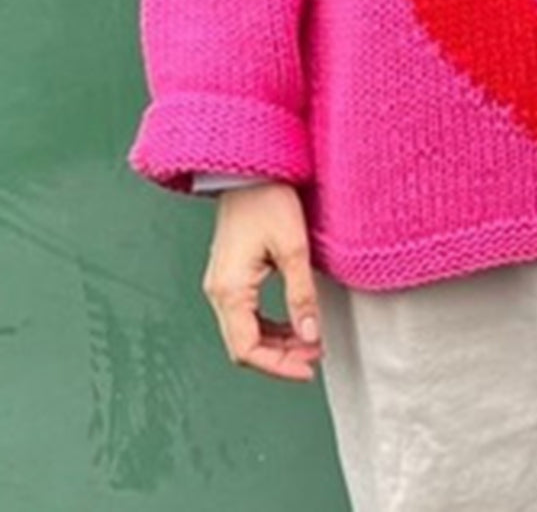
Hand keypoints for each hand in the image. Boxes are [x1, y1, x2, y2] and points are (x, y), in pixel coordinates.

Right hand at [201, 181, 324, 380]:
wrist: (250, 169)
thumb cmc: (267, 199)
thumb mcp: (293, 248)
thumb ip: (301, 295)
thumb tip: (311, 334)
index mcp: (230, 289)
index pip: (247, 349)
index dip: (278, 366)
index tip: (308, 368)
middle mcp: (219, 291)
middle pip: (245, 345)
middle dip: (280, 356)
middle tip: (315, 355)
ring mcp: (222, 283)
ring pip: (246, 331)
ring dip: (277, 342)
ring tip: (310, 340)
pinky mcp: (231, 275)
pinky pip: (246, 314)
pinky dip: (270, 325)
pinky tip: (294, 322)